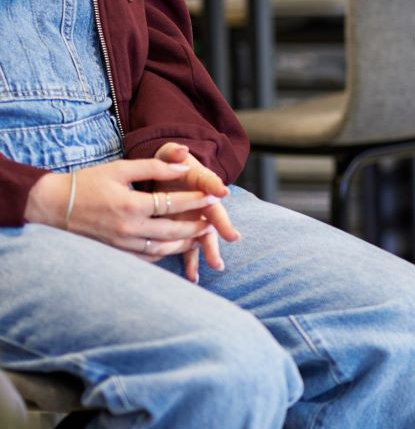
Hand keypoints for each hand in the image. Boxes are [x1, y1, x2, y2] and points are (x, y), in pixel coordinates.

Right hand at [24, 153, 238, 279]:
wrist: (51, 206)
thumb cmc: (87, 183)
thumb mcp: (119, 168)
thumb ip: (153, 167)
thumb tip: (184, 165)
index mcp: (130, 205)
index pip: (173, 204)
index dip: (196, 200)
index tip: (215, 195)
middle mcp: (127, 229)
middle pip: (173, 232)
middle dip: (197, 226)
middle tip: (213, 220)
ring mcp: (121, 244)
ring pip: (162, 249)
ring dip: (184, 243)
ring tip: (199, 235)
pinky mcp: (115, 253)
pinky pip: (146, 258)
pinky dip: (164, 253)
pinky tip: (174, 246)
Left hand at [152, 144, 234, 281]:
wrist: (167, 179)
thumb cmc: (170, 167)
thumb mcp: (169, 155)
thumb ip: (173, 153)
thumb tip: (181, 150)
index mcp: (201, 184)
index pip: (210, 184)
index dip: (215, 186)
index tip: (222, 192)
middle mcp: (204, 204)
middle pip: (215, 216)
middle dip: (223, 227)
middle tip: (232, 236)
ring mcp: (196, 220)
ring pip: (205, 237)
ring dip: (210, 251)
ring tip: (216, 265)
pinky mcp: (186, 233)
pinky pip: (189, 249)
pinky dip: (191, 263)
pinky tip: (192, 278)